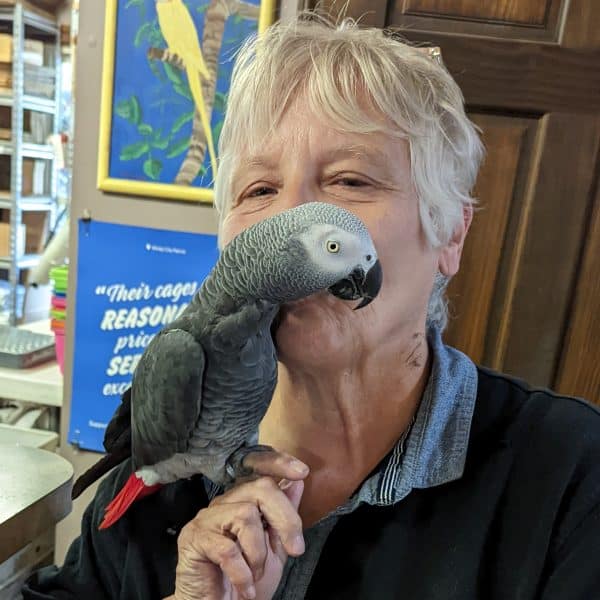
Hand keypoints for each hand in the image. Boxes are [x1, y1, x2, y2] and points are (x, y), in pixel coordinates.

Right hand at [172, 450, 308, 599]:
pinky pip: (227, 548)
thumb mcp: (274, 549)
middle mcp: (224, 503)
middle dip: (285, 518)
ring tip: (256, 574)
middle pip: (260, 488)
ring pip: (245, 514)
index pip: (261, 473)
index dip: (280, 464)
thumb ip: (283, 517)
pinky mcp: (193, 539)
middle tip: (295, 550)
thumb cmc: (246, 580)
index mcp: (242, 501)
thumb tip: (298, 480)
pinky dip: (243, 572)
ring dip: (258, 552)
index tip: (303, 471)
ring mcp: (206, 518)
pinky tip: (245, 587)